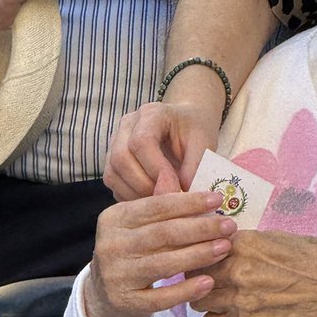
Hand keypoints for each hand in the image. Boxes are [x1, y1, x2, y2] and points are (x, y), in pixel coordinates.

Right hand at [85, 191, 234, 316]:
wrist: (105, 296)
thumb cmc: (132, 252)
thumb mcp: (139, 225)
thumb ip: (159, 204)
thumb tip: (177, 174)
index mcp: (115, 218)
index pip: (156, 206)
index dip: (189, 202)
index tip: (218, 199)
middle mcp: (111, 245)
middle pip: (163, 233)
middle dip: (201, 228)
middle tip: (230, 225)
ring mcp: (116, 275)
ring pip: (164, 264)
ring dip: (199, 255)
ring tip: (226, 248)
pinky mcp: (126, 301)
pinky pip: (162, 297)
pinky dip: (187, 290)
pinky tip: (208, 283)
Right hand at [104, 100, 220, 199]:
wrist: (186, 125)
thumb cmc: (195, 132)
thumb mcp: (204, 144)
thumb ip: (194, 167)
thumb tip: (181, 195)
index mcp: (152, 114)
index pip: (142, 141)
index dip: (156, 168)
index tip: (175, 186)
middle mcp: (128, 125)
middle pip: (121, 158)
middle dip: (144, 184)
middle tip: (167, 199)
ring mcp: (115, 142)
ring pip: (112, 172)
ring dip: (135, 193)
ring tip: (160, 202)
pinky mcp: (112, 160)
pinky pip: (113, 183)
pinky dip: (129, 196)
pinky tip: (150, 201)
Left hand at [198, 229, 316, 316]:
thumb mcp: (283, 238)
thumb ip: (251, 242)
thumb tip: (230, 242)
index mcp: (246, 243)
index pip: (201, 243)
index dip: (198, 247)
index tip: (199, 250)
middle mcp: (237, 269)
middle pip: (193, 271)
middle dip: (195, 271)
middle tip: (202, 273)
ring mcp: (240, 298)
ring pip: (196, 298)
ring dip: (202, 295)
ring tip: (214, 293)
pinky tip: (224, 314)